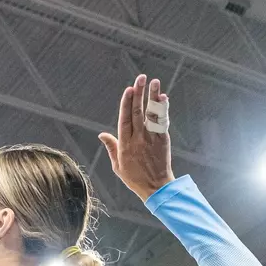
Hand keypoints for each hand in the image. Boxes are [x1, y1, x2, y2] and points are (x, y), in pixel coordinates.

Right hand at [98, 75, 174, 201]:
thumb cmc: (134, 177)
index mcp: (125, 145)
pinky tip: (163, 97)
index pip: (124, 119)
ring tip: (154, 81)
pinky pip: (162, 121)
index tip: (128, 90)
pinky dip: (163, 108)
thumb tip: (102, 134)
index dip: (126, 104)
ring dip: (152, 96)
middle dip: (138, 94)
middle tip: (140, 78)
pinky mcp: (163, 139)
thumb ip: (111, 147)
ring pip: (151, 114)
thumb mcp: (118, 165)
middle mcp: (138, 139)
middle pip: (137, 112)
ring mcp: (152, 138)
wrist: (156, 187)